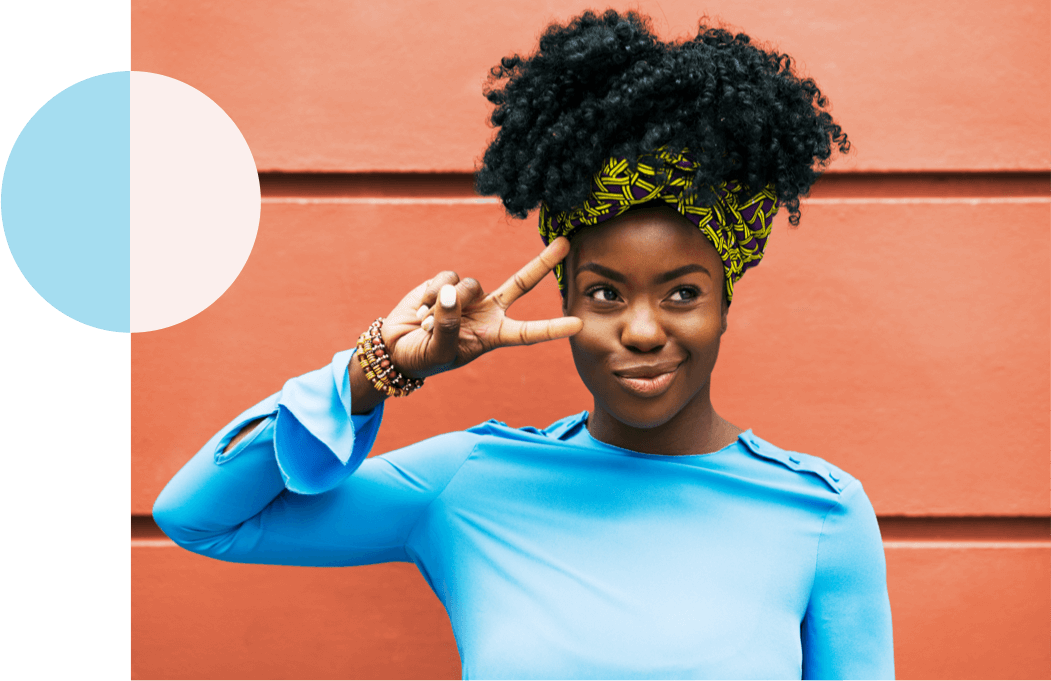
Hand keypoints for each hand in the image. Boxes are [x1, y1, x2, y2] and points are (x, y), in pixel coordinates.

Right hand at [379, 237, 582, 377]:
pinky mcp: (446, 282)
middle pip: (521, 284)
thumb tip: (452, 293)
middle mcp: (487, 311)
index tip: (578, 324)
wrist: (395, 347)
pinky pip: (447, 278)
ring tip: (428, 323)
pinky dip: (431, 293)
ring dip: (447, 304)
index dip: (552, 328)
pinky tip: (421, 309)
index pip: (528, 332)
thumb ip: (448, 326)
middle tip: (566, 243)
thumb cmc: (423, 358)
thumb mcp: (438, 352)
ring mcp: (468, 295)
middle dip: (543, 263)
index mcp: (493, 335)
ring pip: (471, 285)